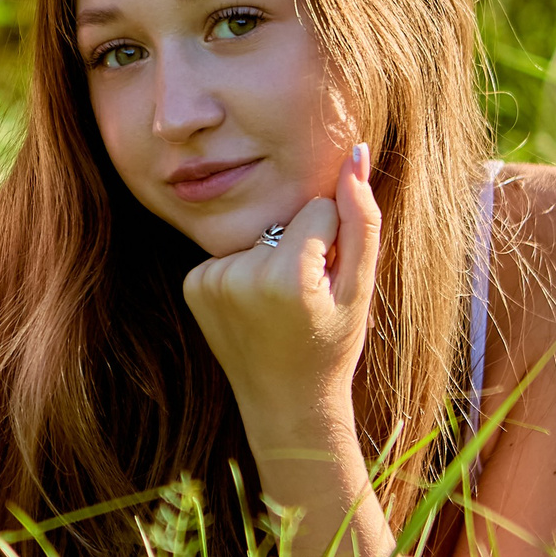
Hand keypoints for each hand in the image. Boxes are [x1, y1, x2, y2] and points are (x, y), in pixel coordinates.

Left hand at [182, 142, 381, 460]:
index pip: (319, 208)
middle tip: (304, 299)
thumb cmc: (331, 346)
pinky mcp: (192, 283)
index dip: (333, 242)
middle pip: (286, 220)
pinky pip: (232, 253)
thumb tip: (356, 153)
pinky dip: (245, 271)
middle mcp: (239, 273)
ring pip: (259, 234)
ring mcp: (209, 279)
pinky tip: (253, 307)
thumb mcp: (359, 288)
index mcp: (285, 275)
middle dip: (302, 247)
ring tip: (279, 305)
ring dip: (273, 258)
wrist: (285, 403)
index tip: (327, 284)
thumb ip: (362, 218)